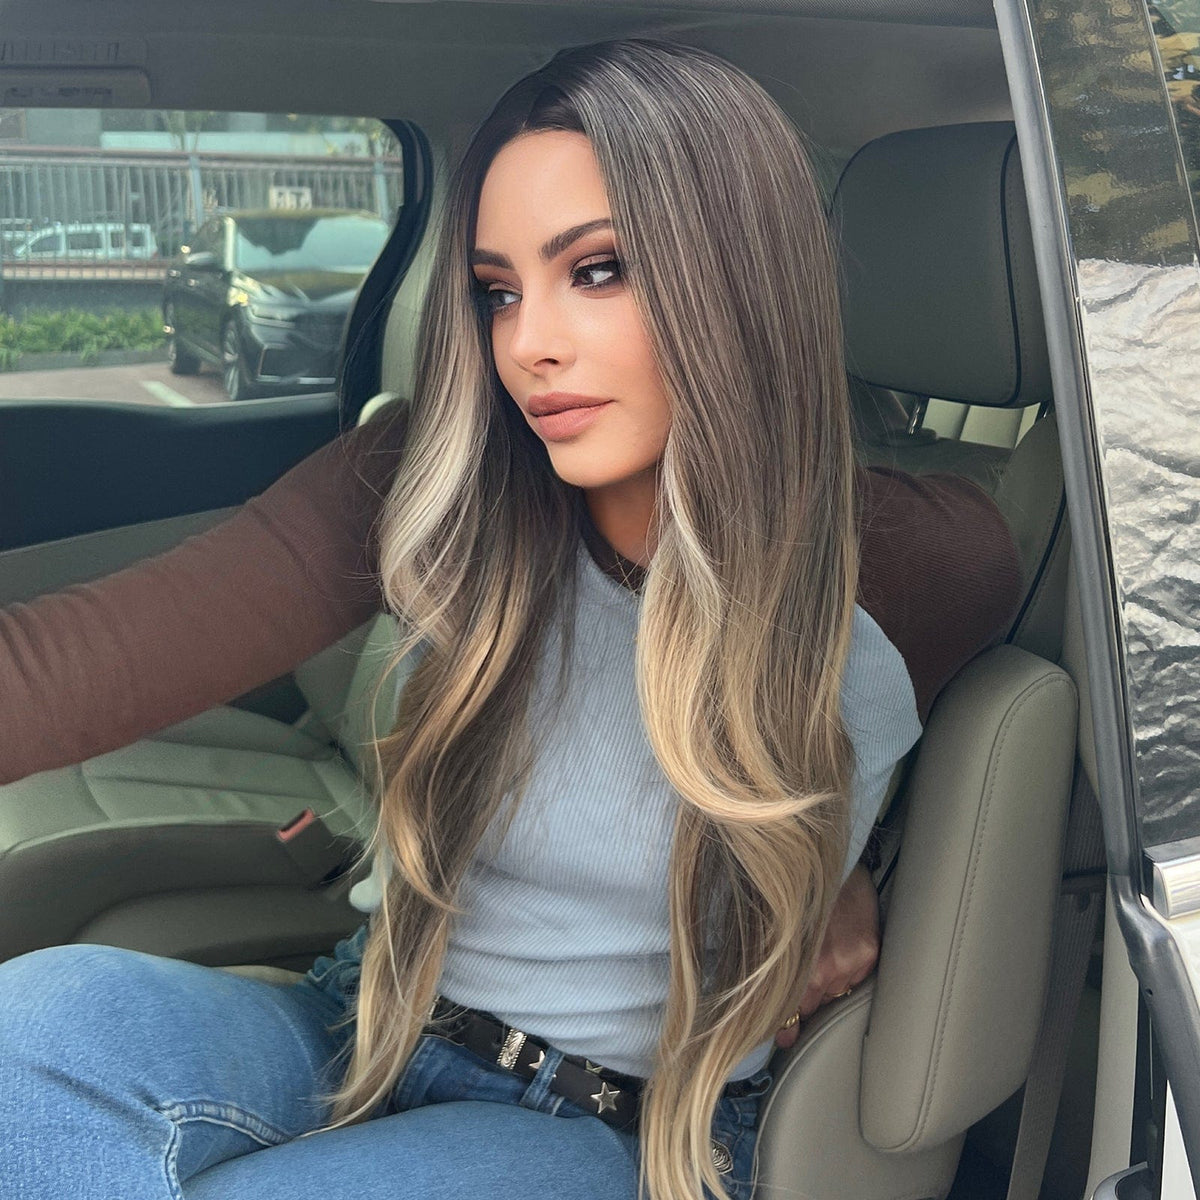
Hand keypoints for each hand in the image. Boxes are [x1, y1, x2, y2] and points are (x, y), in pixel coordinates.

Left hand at [774, 864, 879, 1048]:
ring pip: (834, 993)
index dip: (784, 1024)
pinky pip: (854, 980)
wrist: (832, 859)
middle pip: (812, 1005)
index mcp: (798, 961)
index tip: (781, 1039)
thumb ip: (767, 960)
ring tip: (820, 955)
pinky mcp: (869, 952)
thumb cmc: (796, 888)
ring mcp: (852, 961)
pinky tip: (836, 947)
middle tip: (799, 986)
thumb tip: (758, 994)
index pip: (791, 1009)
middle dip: (803, 1000)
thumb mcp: (771, 923)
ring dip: (825, 984)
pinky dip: (844, 971)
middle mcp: (827, 966)